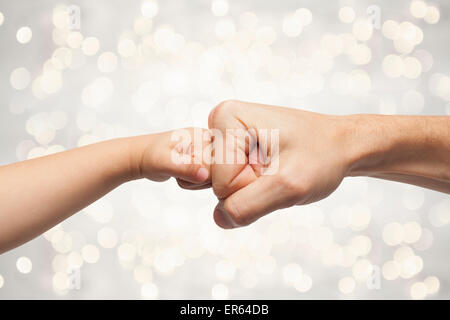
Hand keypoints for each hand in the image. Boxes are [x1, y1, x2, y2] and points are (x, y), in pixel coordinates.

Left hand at [132, 128, 211, 185]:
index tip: (184, 173)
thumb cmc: (150, 155)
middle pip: (220, 171)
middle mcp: (208, 142)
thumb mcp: (165, 162)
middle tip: (180, 174)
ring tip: (180, 175)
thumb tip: (205, 175)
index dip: (204, 175)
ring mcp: (207, 152)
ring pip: (216, 178)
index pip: (219, 162)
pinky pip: (210, 180)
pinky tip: (183, 177)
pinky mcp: (204, 161)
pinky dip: (196, 183)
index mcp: (202, 136)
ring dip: (196, 182)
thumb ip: (186, 168)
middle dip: (199, 179)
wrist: (142, 157)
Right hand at [207, 100, 354, 227]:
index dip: (252, 185)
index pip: (221, 182)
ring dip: (248, 190)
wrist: (339, 147)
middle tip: (274, 170)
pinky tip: (267, 172)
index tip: (276, 166)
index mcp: (226, 118)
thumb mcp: (289, 185)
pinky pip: (227, 187)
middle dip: (246, 188)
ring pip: (220, 188)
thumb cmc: (321, 156)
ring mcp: (223, 140)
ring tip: (273, 170)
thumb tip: (219, 218)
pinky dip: (249, 189)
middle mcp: (218, 124)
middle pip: (213, 183)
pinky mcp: (230, 153)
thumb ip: (247, 206)